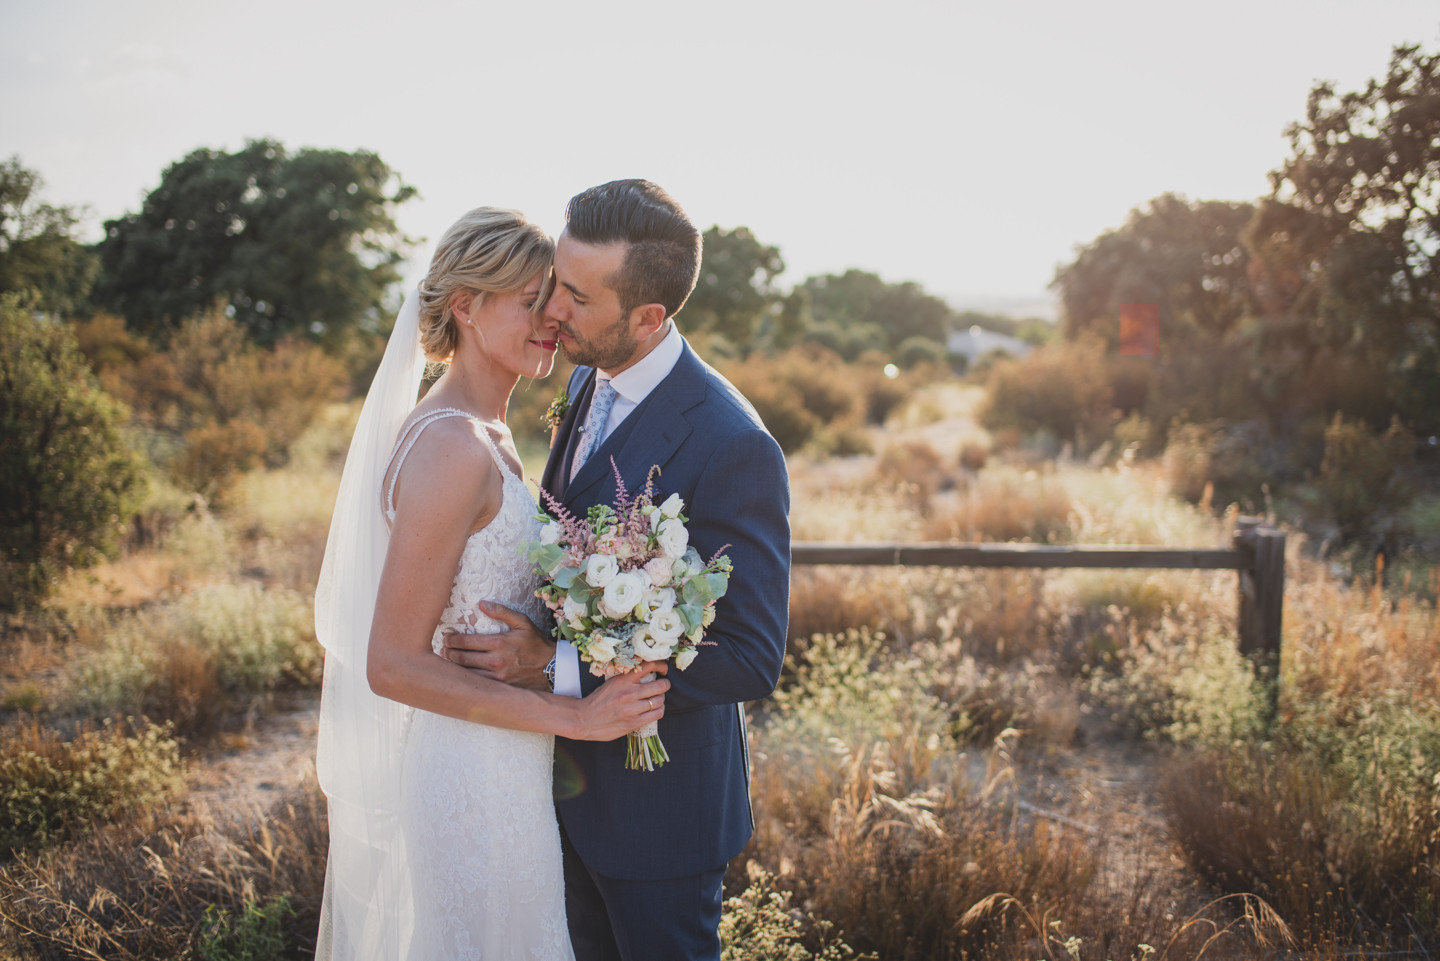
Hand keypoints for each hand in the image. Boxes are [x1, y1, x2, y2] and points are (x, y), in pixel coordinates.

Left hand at [440, 601, 554, 691]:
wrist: (552, 668)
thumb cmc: (535, 643)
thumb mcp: (523, 622)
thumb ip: (502, 612)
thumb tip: (482, 604)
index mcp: (498, 643)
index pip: (465, 641)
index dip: (451, 639)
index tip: (445, 636)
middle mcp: (495, 661)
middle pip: (460, 658)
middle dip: (448, 652)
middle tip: (442, 648)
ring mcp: (496, 677)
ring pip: (465, 673)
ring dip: (453, 666)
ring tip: (447, 660)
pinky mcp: (498, 688)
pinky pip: (475, 684)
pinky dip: (465, 678)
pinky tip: (460, 673)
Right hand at [570, 662, 670, 741]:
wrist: (584, 719)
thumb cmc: (598, 700)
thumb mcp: (612, 683)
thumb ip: (628, 677)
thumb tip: (649, 672)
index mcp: (623, 679)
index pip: (650, 665)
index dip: (662, 665)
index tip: (663, 670)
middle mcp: (629, 692)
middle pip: (661, 685)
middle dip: (664, 685)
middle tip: (662, 686)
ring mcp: (632, 708)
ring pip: (660, 700)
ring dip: (660, 699)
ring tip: (655, 700)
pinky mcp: (634, 722)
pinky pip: (657, 714)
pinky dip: (658, 710)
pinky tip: (653, 710)